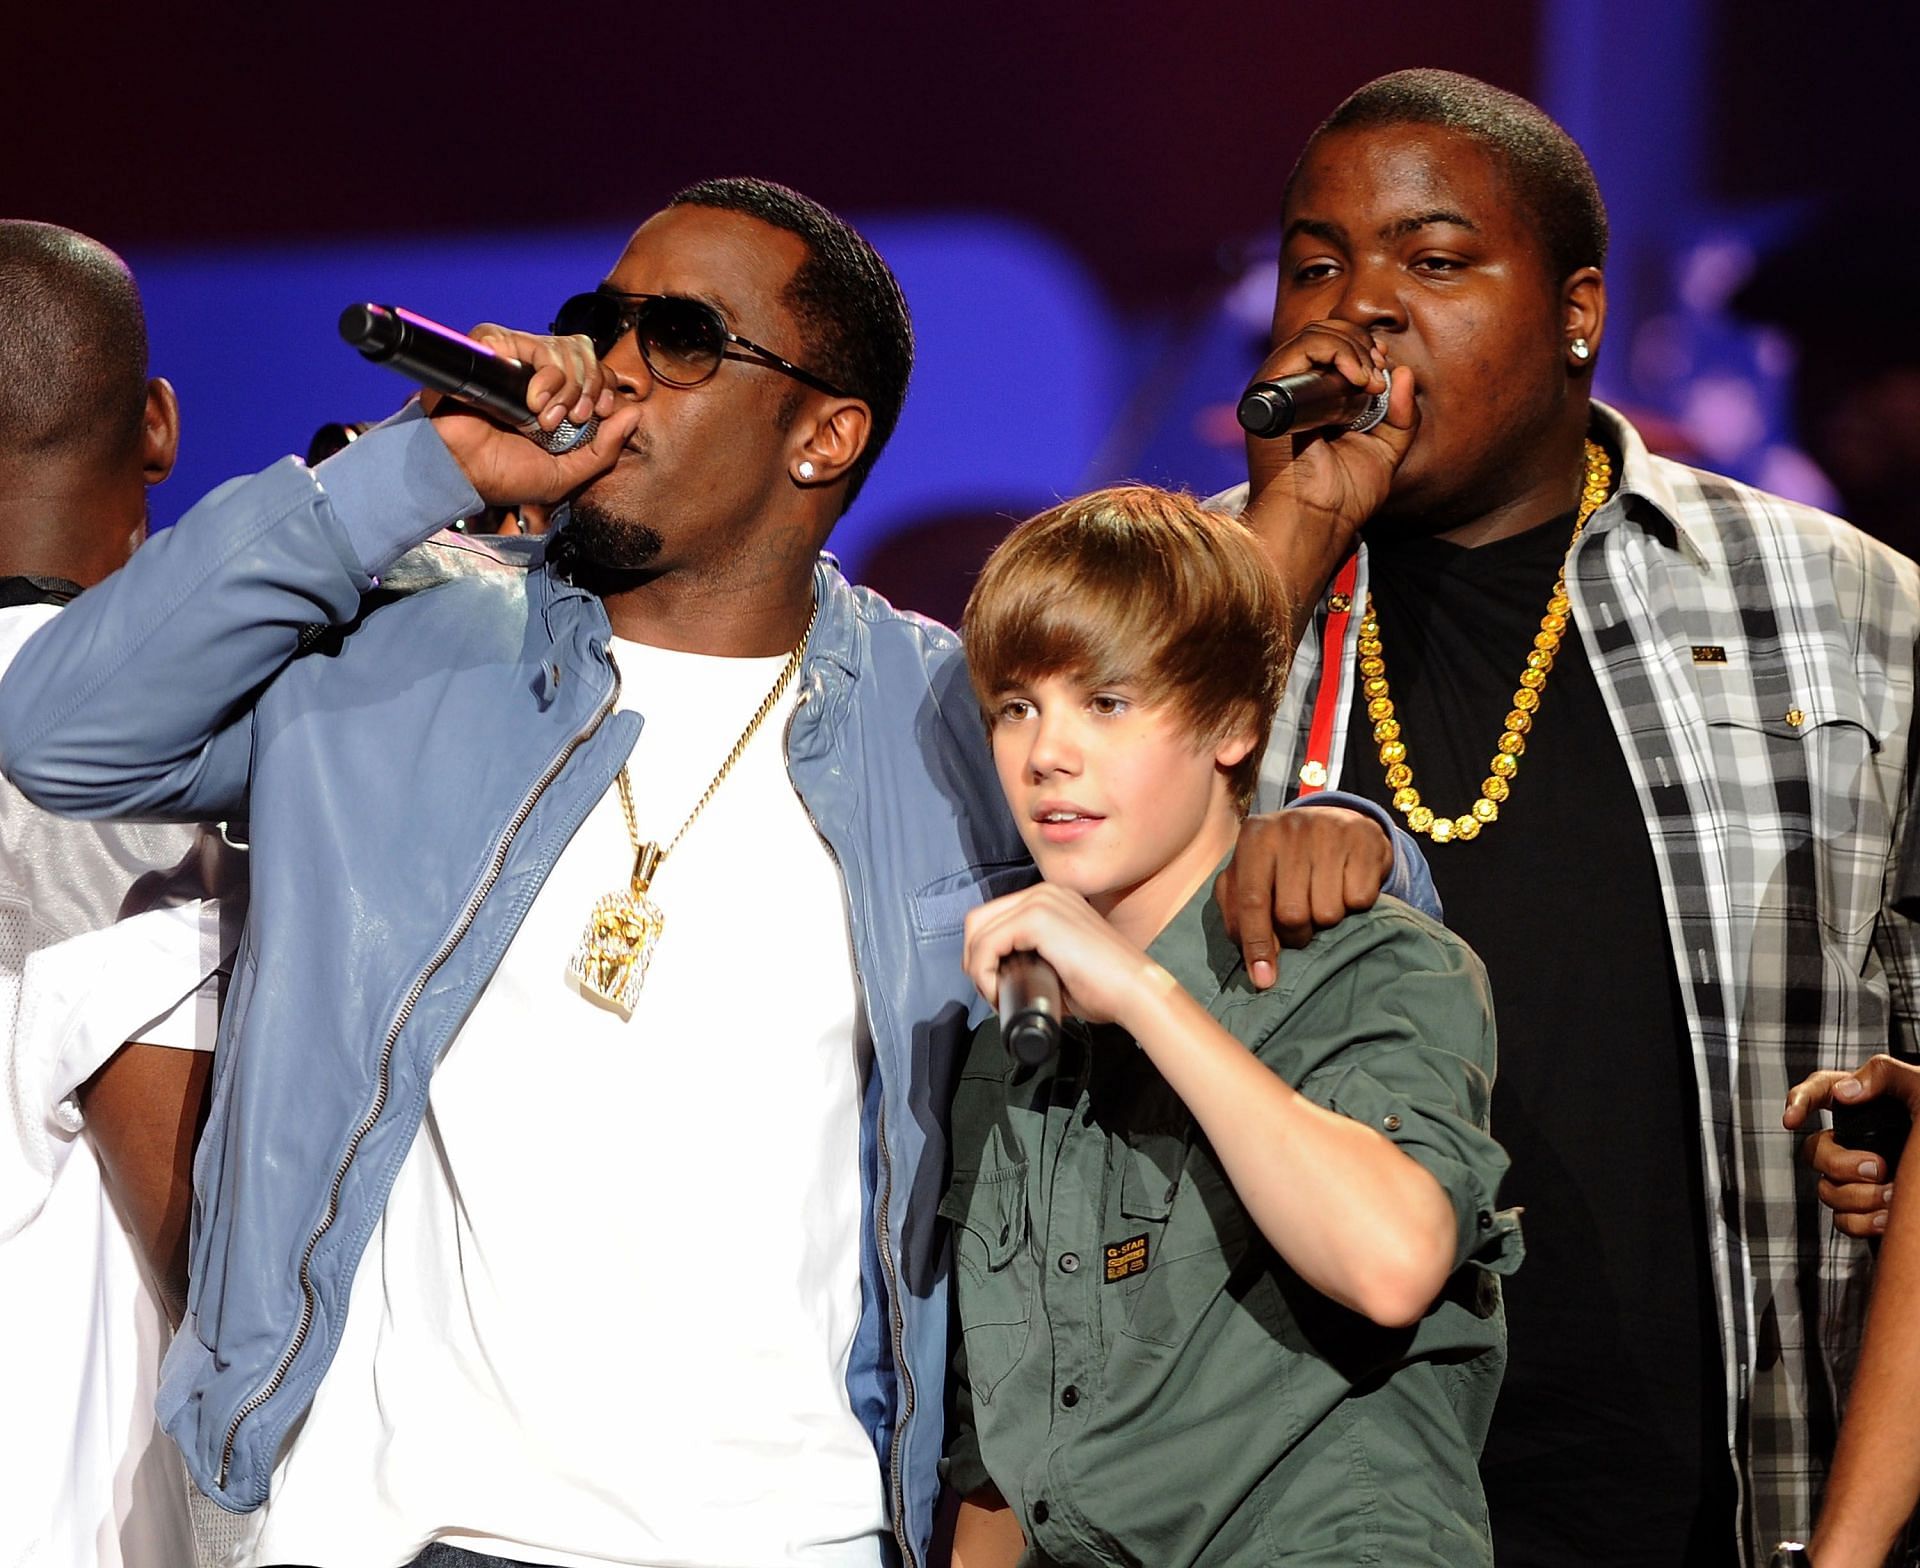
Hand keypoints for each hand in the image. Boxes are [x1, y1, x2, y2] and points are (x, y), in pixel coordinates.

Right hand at [425, 325, 639, 506]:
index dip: (604, 387)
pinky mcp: (490, 350)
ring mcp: (515, 360)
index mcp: (559, 399)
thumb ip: (605, 451)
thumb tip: (635, 414)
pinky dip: (538, 369)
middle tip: (570, 419)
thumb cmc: (505, 476)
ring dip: (563, 384)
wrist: (462, 473)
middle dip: (586, 387)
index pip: (598, 371)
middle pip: (585, 353)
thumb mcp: (566, 476)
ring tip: (542, 416)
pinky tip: (531, 398)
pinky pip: (524, 339)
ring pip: (560, 345)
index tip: (597, 413)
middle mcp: (539, 375)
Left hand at [962, 882, 1164, 1028]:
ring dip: (978, 969)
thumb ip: (1032, 957)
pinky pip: (987, 945)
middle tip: (991, 991)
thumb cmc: (1106, 987)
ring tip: (998, 995)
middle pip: (979, 921)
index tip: (996, 985)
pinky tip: (999, 992)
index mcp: (1050, 898)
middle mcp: (1044, 891)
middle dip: (975, 960)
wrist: (1134, 992)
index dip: (983, 954)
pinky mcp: (1037, 919)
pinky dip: (983, 972)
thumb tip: (1002, 975)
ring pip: (978, 932)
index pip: (993, 918)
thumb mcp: (1059, 961)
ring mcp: (1041, 901)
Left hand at [1214, 805, 1392, 988]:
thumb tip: (1256, 963)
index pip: (1251, 902)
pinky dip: (1354, 905)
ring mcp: (1329, 830)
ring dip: (1327, 920)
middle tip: (1302, 926)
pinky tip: (1346, 885)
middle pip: (1292, 914)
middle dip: (1297, 935)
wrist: (1337, 822)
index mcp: (1254, 837)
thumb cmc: (1284, 861)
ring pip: (1328, 912)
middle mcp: (1289, 828)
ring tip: (1323, 897)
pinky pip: (1359, 900)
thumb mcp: (1253, 876)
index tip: (1263, 981)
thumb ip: (1240, 913)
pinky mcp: (1365, 839)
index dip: (1256, 945)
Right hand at [1240, 320, 1418, 611]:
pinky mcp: (1267, 392)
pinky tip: (1356, 381)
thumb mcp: (1386, 450)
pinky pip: (1303, 347)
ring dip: (1353, 350)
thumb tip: (1404, 371)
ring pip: (1316, 333)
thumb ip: (1400, 414)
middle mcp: (1290, 389)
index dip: (1364, 348)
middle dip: (1361, 345)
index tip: (1384, 373)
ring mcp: (1275, 388)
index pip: (1335, 346)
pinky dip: (1336, 353)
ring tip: (1368, 384)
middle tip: (1378, 380)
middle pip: (1325, 331)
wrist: (1317, 521)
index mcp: (1310, 399)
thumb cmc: (1343, 497)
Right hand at [1784, 1054, 1919, 1236]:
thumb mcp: (1918, 1087)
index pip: (1818, 1092)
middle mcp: (1852, 1140)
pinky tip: (1888, 1217)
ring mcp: (1856, 1176)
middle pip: (1816, 1152)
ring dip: (1859, 1197)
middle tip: (1878, 1168)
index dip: (1797, 1103)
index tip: (1792, 1120)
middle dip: (1841, 1164)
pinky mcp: (1865, 1208)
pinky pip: (1843, 1220)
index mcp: (1861, 1105)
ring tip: (1894, 1197)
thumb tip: (1845, 1091)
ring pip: (1827, 1190)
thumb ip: (1882, 1074)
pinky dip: (1863, 1222)